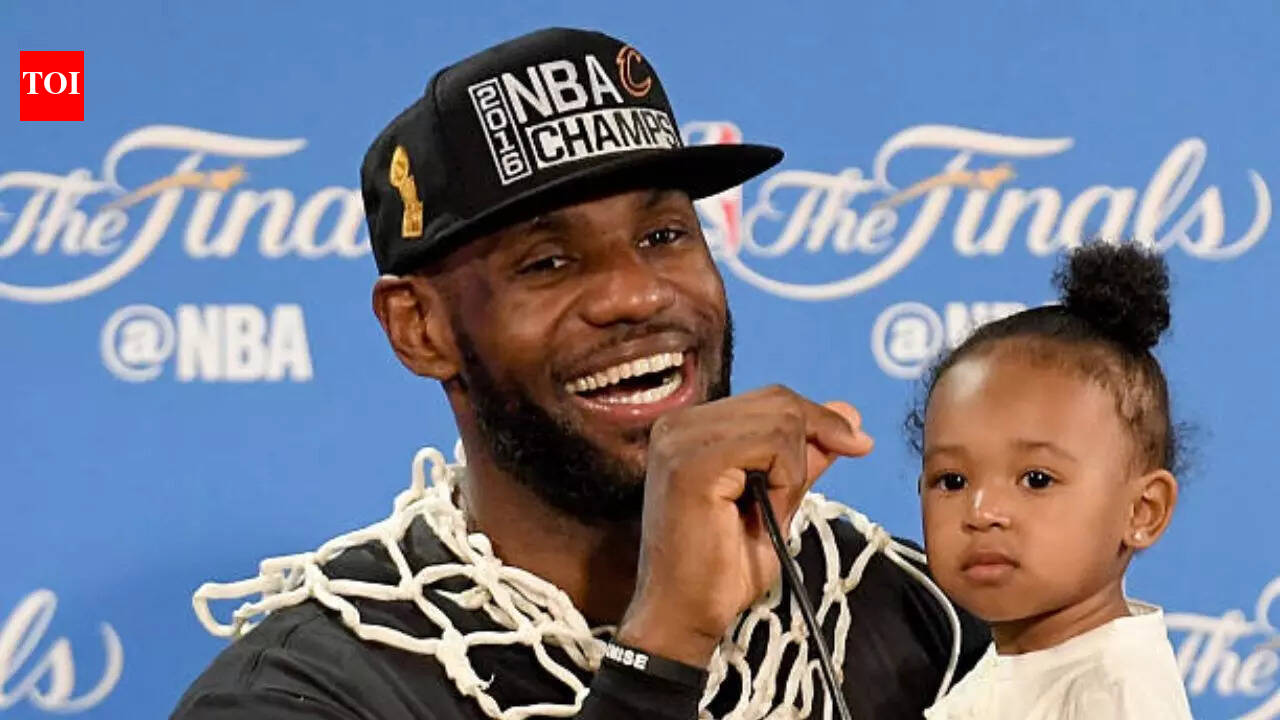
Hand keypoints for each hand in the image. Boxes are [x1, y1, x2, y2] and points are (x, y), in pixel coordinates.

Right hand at [616, 386, 872, 666]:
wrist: (686, 615)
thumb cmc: (723, 567)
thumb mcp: (777, 501)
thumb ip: (804, 456)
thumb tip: (848, 414)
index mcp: (692, 427)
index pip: (771, 399)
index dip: (819, 419)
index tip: (858, 444)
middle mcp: (679, 423)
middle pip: (779, 401)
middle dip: (813, 442)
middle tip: (798, 496)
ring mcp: (682, 439)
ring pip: (780, 419)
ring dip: (793, 469)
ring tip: (771, 509)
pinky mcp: (693, 463)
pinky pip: (770, 445)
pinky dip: (785, 479)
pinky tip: (767, 510)